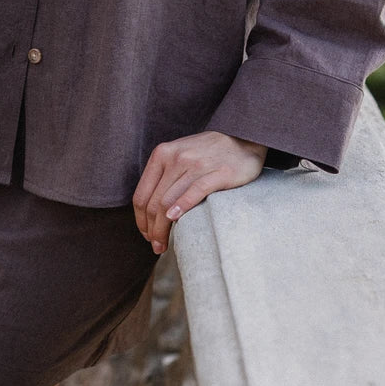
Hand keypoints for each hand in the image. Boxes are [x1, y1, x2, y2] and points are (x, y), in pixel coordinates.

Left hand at [132, 131, 266, 254]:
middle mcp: (176, 157)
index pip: (142, 194)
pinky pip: (195, 191)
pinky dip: (182, 207)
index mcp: (162, 154)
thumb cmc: (208, 153)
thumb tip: (147, 211)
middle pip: (155, 203)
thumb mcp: (179, 155)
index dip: (141, 220)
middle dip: (152, 230)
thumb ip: (163, 176)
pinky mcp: (218, 172)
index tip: (147, 235)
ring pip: (170, 202)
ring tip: (163, 245)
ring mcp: (197, 164)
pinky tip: (176, 221)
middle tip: (156, 246)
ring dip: (163, 229)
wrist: (244, 139)